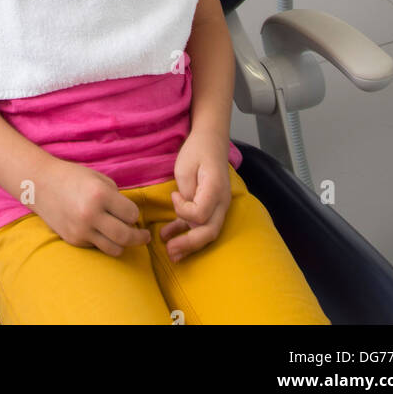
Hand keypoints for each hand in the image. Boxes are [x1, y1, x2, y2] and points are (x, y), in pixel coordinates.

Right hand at [31, 156, 150, 255]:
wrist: (40, 184)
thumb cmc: (72, 177)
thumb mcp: (98, 178)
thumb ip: (116, 196)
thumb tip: (131, 217)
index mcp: (99, 194)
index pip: (131, 214)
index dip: (134, 213)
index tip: (131, 212)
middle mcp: (90, 214)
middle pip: (126, 236)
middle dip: (139, 238)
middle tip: (144, 236)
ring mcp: (81, 230)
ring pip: (114, 249)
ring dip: (123, 244)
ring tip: (126, 238)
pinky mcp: (73, 240)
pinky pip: (97, 247)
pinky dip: (104, 242)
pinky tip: (102, 232)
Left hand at [159, 129, 231, 261]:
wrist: (211, 140)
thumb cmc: (197, 150)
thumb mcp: (185, 167)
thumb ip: (186, 192)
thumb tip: (185, 214)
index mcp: (215, 188)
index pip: (200, 214)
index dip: (183, 210)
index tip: (173, 195)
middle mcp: (222, 201)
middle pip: (209, 231)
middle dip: (189, 244)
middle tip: (170, 251)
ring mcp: (220, 205)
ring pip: (208, 232)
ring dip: (189, 244)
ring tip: (171, 254)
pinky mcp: (212, 206)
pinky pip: (202, 224)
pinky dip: (188, 232)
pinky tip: (171, 237)